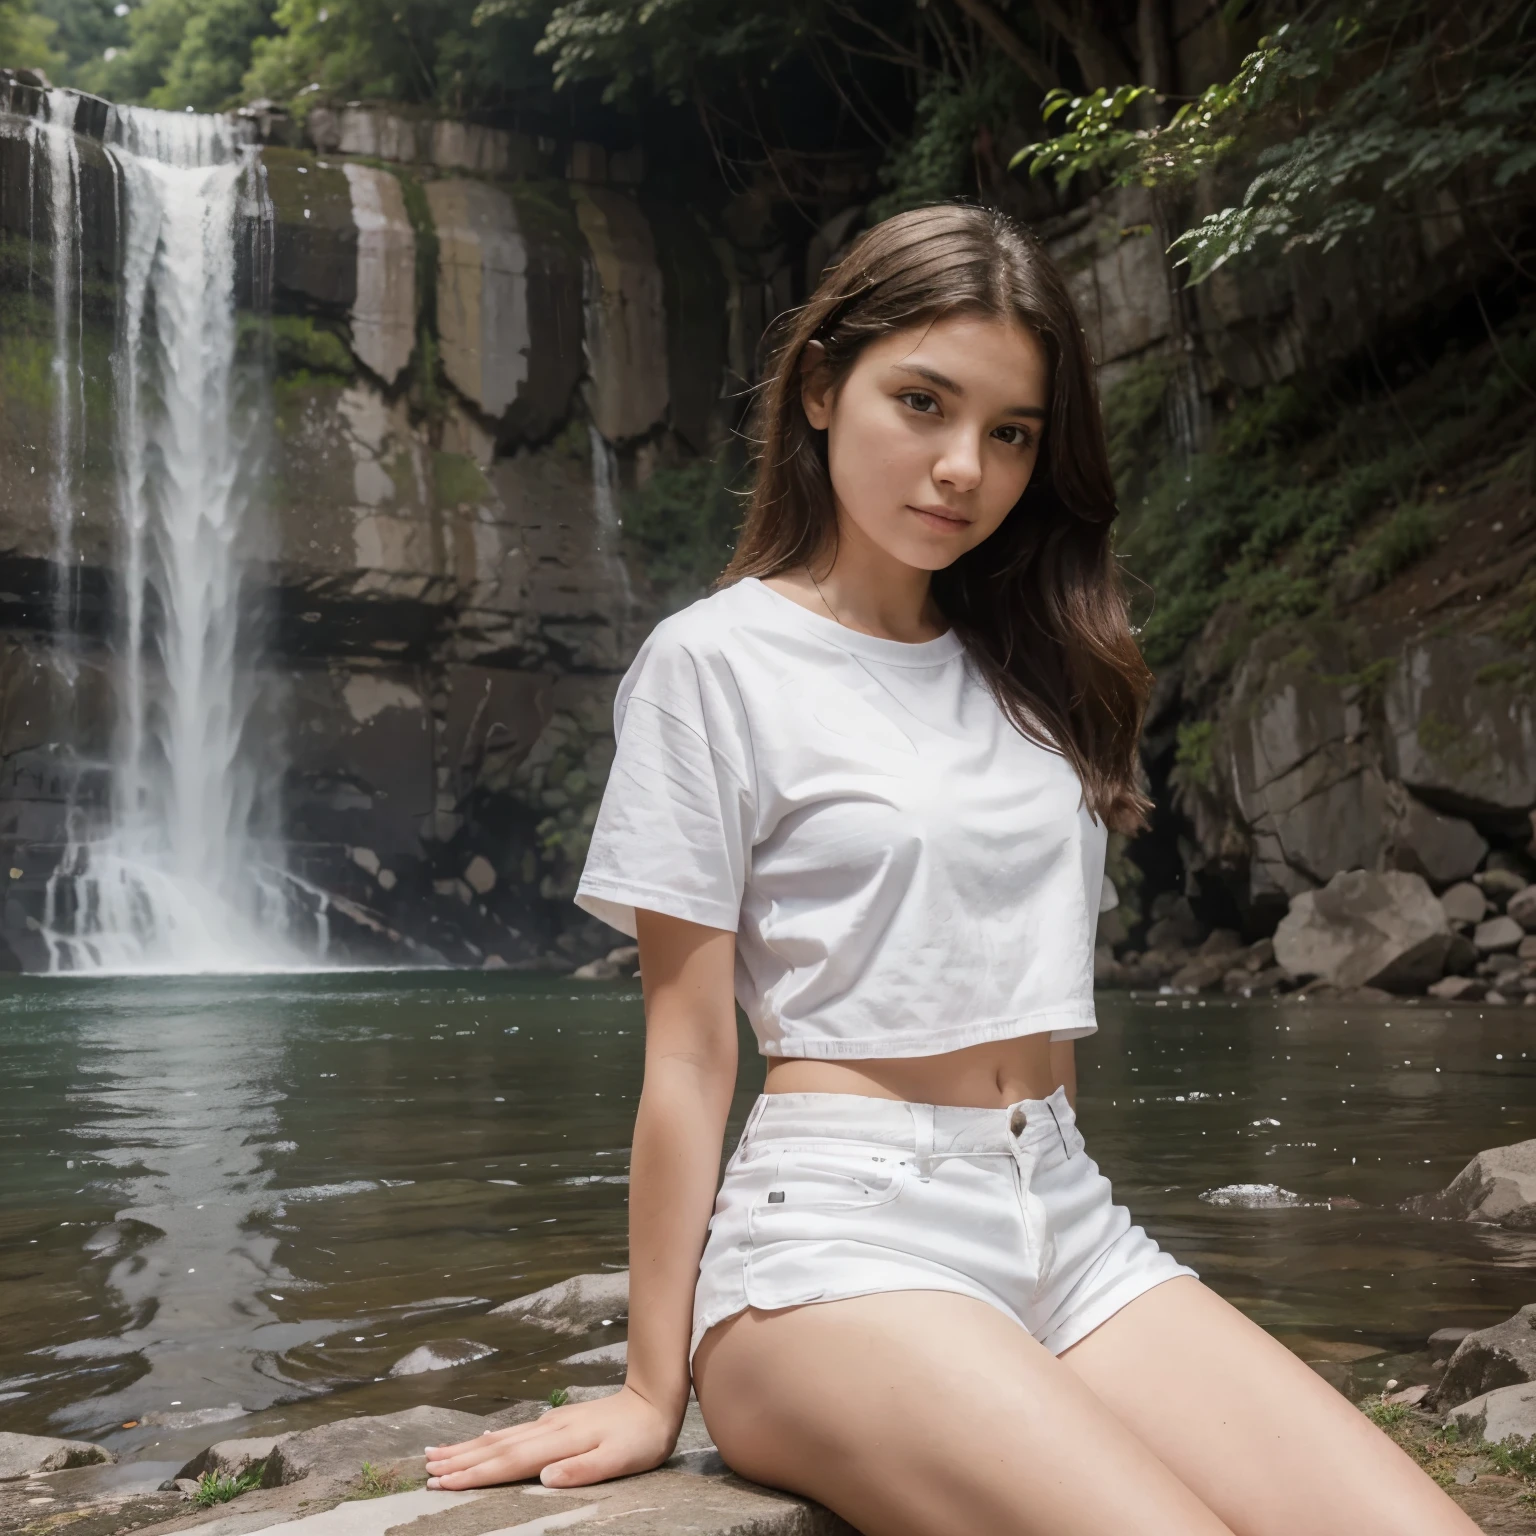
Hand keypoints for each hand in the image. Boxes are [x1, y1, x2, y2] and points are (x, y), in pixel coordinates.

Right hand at [424, 1384, 680, 1489]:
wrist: (654, 1399)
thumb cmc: (641, 1437)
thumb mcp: (619, 1459)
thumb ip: (581, 1470)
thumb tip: (544, 1478)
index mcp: (559, 1442)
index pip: (507, 1462)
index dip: (472, 1475)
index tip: (440, 1483)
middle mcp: (548, 1429)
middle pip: (495, 1448)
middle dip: (459, 1462)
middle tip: (425, 1470)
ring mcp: (550, 1423)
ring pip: (500, 1438)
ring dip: (467, 1448)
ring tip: (437, 1453)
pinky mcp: (556, 1422)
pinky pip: (513, 1433)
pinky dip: (490, 1439)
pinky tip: (481, 1442)